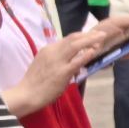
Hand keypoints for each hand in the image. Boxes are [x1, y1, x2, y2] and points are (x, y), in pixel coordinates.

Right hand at [5, 16, 128, 114]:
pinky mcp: (62, 72)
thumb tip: (76, 60)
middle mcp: (52, 51)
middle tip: (102, 33)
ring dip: (90, 40)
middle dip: (89, 34)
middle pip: (73, 38)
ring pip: (75, 45)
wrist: (26, 94)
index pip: (67, 39)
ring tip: (103, 37)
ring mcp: (57, 61)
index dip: (82, 36)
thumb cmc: (36, 82)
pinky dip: (86, 54)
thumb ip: (59, 60)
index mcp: (48, 49)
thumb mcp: (45, 65)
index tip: (92, 35)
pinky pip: (77, 61)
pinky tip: (94, 51)